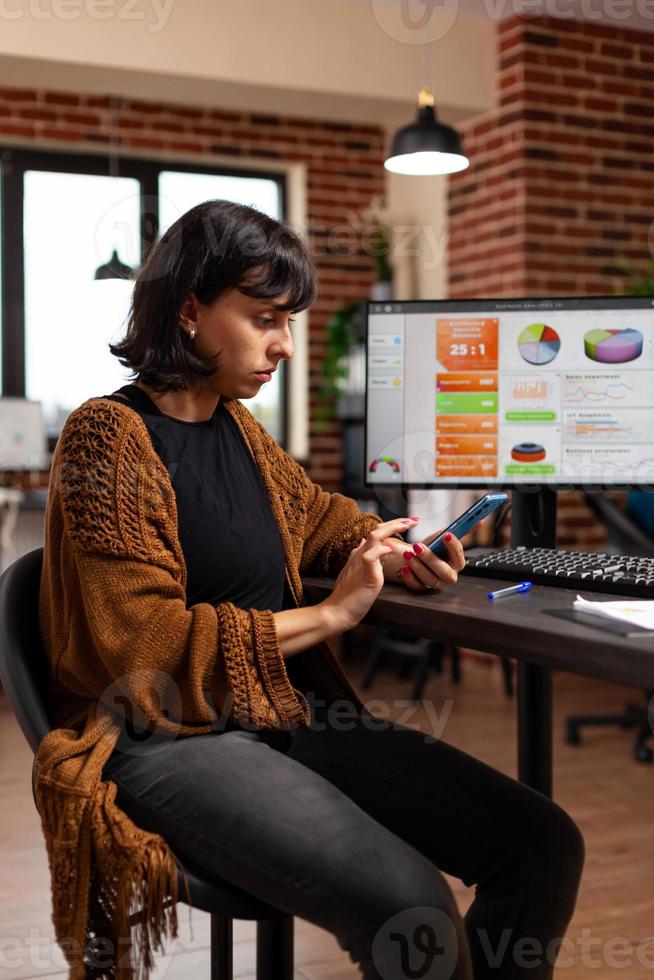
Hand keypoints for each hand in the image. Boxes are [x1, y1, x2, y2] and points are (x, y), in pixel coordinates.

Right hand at [322, 517, 419, 631]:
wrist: (337, 611)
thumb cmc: (348, 596)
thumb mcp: (354, 571)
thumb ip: (359, 556)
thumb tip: (362, 541)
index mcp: (359, 554)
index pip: (376, 533)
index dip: (392, 526)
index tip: (408, 523)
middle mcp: (360, 554)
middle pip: (377, 530)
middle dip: (397, 522)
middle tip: (415, 520)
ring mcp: (361, 563)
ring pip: (375, 536)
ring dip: (393, 528)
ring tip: (408, 525)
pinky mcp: (365, 574)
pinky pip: (371, 556)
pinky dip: (381, 550)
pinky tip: (391, 549)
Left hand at [397, 528, 465, 592]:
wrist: (418, 558)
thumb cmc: (433, 548)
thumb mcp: (444, 538)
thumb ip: (461, 530)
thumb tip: (481, 521)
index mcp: (458, 562)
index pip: (458, 554)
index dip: (453, 545)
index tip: (446, 535)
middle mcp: (449, 575)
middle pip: (443, 570)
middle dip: (430, 558)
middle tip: (418, 546)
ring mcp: (436, 584)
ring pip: (429, 578)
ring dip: (417, 566)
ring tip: (407, 554)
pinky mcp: (422, 589)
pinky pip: (416, 586)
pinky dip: (409, 577)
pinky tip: (405, 567)